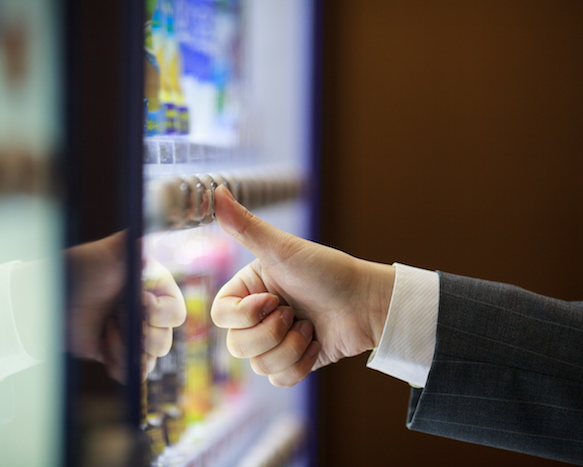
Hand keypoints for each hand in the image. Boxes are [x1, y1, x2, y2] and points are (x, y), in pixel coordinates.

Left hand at [67, 231, 185, 382]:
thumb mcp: (110, 251)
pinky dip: (119, 365)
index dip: (159, 313)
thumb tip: (149, 239)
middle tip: (117, 317)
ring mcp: (134, 336)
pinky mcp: (118, 354)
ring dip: (127, 349)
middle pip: (166, 341)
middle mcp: (149, 314)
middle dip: (142, 334)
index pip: (175, 313)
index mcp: (156, 291)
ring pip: (151, 360)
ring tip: (106, 331)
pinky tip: (103, 347)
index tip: (139, 300)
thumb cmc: (82, 268)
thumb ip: (132, 243)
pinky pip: (133, 373)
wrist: (50, 297)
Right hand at [211, 186, 394, 386]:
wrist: (367, 303)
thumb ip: (245, 225)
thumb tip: (215, 190)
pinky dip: (300, 365)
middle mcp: (258, 316)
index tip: (274, 299)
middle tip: (295, 314)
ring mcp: (275, 340)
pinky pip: (278, 380)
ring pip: (258, 365)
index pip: (221, 316)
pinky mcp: (293, 361)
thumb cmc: (327, 271)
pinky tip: (316, 343)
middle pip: (236, 346)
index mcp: (249, 289)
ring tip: (310, 328)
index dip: (245, 315)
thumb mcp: (282, 248)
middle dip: (272, 334)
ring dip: (290, 348)